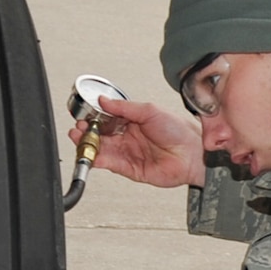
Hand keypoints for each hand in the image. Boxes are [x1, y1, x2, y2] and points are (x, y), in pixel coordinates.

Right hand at [67, 95, 205, 189]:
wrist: (193, 152)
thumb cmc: (178, 130)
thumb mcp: (149, 110)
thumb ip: (124, 107)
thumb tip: (103, 101)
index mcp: (132, 121)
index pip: (106, 119)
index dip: (93, 118)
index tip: (83, 116)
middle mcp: (128, 137)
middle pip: (100, 135)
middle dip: (86, 132)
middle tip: (77, 128)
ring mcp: (128, 153)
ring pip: (102, 149)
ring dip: (88, 145)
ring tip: (78, 138)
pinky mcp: (129, 168)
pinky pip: (109, 163)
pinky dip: (97, 159)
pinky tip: (90, 153)